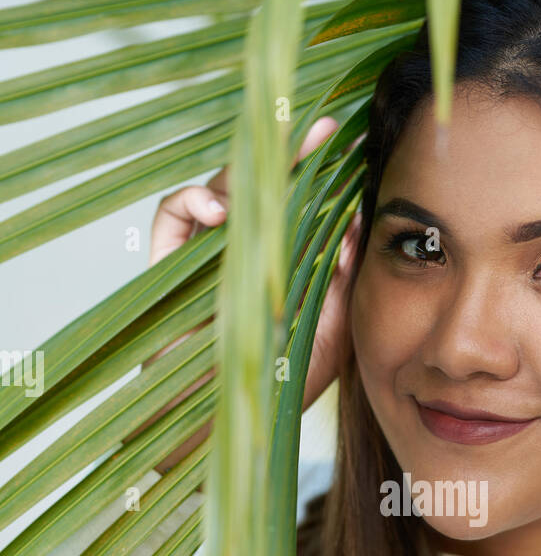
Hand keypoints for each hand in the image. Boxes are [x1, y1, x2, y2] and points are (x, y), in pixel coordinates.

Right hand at [141, 116, 359, 472]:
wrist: (231, 423)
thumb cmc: (283, 382)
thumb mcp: (333, 328)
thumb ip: (343, 277)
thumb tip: (356, 223)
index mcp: (285, 257)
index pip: (303, 202)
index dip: (324, 172)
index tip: (356, 146)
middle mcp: (247, 248)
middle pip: (264, 185)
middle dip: (292, 152)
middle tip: (327, 132)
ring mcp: (207, 253)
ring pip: (222, 188)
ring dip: (249, 169)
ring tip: (283, 161)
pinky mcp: (169, 265)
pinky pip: (173, 215)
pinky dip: (193, 200)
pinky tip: (220, 210)